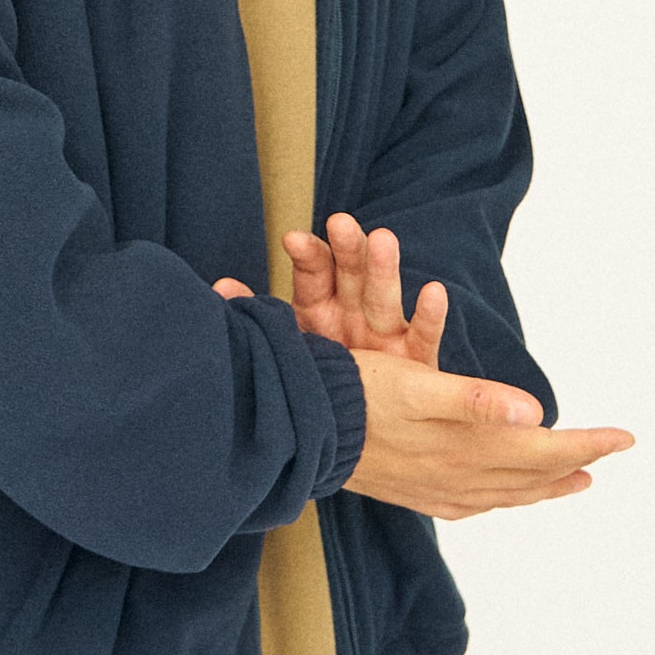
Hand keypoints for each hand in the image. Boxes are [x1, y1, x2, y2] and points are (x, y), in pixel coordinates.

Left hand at [212, 212, 447, 363]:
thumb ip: (259, 320)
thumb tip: (220, 287)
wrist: (363, 431)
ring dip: (384, 269)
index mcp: (319, 309)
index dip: (307, 256)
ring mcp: (385, 334)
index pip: (314, 275)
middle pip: (351, 276)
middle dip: (346, 249)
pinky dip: (429, 316)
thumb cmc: (320, 381)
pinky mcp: (416, 360)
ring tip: (384, 239)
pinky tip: (433, 292)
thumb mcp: (287, 350)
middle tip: (340, 223)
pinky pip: (423, 336)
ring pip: (385, 298)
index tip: (293, 239)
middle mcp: (353, 314)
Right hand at [342, 355, 634, 517]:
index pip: (544, 448)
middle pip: (532, 474)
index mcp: (469, 447)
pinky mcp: (417, 493)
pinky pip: (474, 503)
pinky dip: (501, 497)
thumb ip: (477, 400)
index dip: (587, 442)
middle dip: (574, 462)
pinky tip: (500, 493)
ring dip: (544, 485)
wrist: (302, 430)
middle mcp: (460, 475)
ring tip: (574, 480)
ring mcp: (439, 489)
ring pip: (507, 492)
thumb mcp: (417, 387)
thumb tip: (536, 414)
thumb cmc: (358, 396)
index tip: (626, 437)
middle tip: (608, 453)